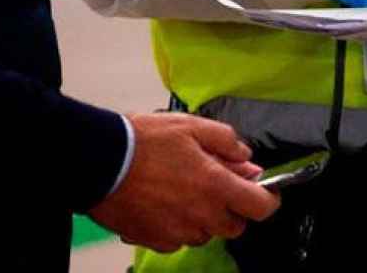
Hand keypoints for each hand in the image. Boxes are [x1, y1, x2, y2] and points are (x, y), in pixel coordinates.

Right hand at [88, 112, 279, 252]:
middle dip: (231, 208)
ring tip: (181, 190)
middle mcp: (200, 215)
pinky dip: (177, 225)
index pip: (261, 208)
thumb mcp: (192, 126)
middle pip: (234, 226)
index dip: (267, 199)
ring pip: (205, 233)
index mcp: (215, 186)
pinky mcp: (155, 240)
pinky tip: (162, 203)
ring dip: (203, 217)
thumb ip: (226, 142)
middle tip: (213, 184)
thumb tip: (247, 160)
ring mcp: (177, 232)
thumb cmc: (144, 140)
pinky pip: (177, 239)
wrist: (100, 161)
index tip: (262, 191)